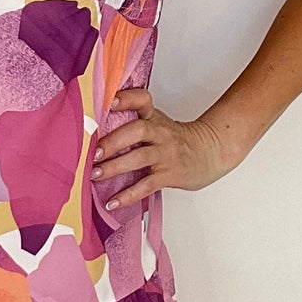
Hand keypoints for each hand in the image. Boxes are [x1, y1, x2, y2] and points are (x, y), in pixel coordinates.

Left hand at [91, 87, 236, 208]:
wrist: (208, 152)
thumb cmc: (175, 139)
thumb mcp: (157, 123)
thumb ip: (131, 122)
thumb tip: (93, 133)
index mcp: (154, 117)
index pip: (142, 100)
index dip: (126, 99)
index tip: (109, 102)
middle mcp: (160, 133)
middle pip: (138, 130)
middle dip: (114, 141)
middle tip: (94, 152)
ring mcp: (166, 154)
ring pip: (140, 158)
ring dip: (115, 167)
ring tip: (95, 175)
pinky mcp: (169, 174)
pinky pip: (146, 185)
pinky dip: (128, 195)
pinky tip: (112, 202)